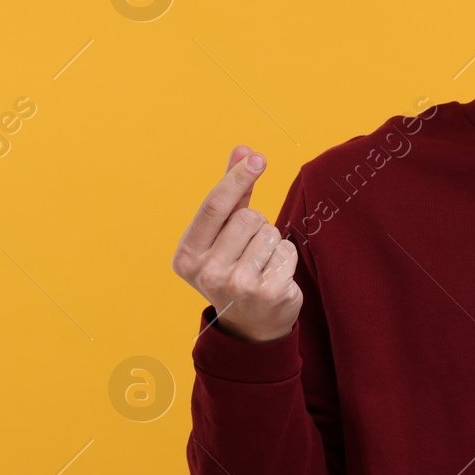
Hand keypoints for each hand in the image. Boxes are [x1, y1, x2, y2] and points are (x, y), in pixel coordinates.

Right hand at [171, 145, 301, 342]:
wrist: (251, 325)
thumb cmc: (235, 268)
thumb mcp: (222, 234)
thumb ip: (231, 193)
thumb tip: (243, 149)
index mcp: (186, 256)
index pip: (214, 207)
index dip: (237, 178)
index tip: (256, 158)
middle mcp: (207, 273)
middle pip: (248, 217)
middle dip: (257, 225)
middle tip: (249, 250)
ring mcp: (236, 286)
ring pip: (270, 233)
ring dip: (272, 243)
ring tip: (261, 265)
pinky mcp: (266, 293)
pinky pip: (287, 251)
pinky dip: (286, 258)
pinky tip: (274, 277)